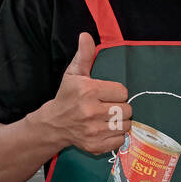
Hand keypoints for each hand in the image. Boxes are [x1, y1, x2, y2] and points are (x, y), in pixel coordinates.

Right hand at [30, 33, 129, 156]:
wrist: (53, 124)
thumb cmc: (67, 96)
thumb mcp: (74, 74)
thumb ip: (84, 55)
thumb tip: (86, 36)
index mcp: (88, 91)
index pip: (122, 91)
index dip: (117, 92)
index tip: (107, 94)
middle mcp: (91, 111)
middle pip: (127, 109)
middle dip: (120, 107)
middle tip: (109, 106)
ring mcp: (93, 130)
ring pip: (125, 125)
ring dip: (120, 122)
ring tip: (108, 118)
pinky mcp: (96, 145)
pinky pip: (120, 140)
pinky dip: (116, 135)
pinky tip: (106, 129)